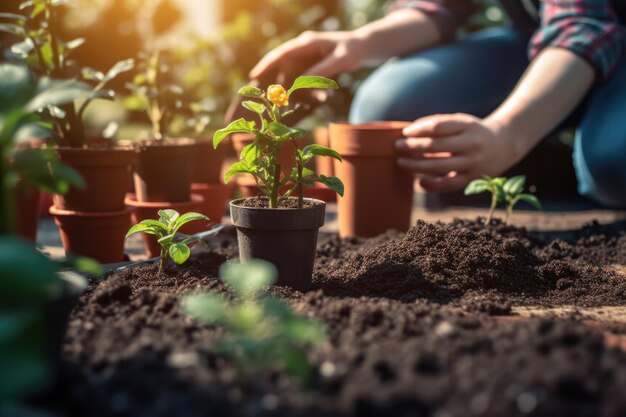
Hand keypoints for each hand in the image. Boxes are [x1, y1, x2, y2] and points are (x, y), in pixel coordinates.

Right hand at [250, 30, 366, 89]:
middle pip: (283, 68)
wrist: (363, 48)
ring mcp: (306, 60)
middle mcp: (303, 51)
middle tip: (270, 100)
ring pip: (294, 78)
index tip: (255, 75)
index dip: (267, 64)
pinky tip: (320, 99)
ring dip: (297, 92)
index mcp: (307, 43)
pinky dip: (309, 93)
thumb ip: (321, 70)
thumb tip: (301, 82)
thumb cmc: (353, 50)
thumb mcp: (340, 60)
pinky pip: (304, 83)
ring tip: (304, 104)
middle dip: (278, 84)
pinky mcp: (311, 68)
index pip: (282, 53)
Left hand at [395, 113, 523, 191]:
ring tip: (401, 162)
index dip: (419, 129)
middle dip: (413, 146)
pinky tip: (419, 181)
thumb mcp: (461, 121)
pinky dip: (432, 185)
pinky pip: (449, 184)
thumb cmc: (474, 131)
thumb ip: (439, 125)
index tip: (405, 132)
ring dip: (417, 165)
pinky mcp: (472, 178)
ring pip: (440, 166)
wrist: (506, 144)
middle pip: (437, 146)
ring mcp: (473, 162)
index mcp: (468, 126)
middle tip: (397, 146)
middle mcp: (471, 144)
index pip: (439, 126)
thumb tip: (409, 133)